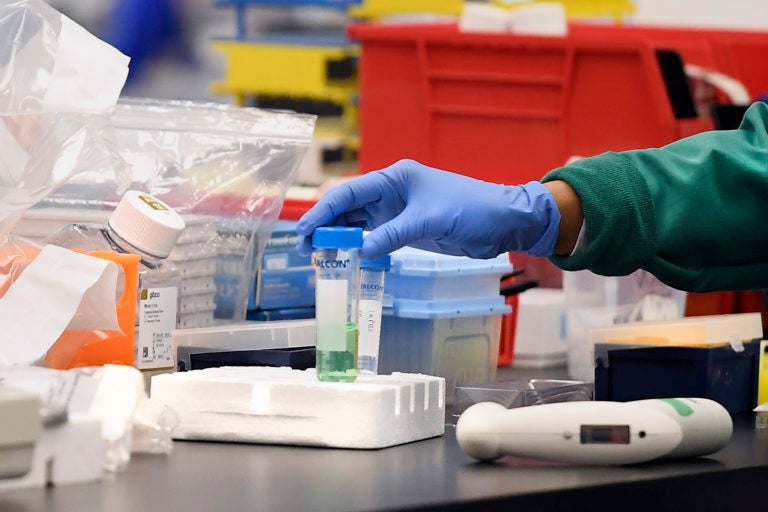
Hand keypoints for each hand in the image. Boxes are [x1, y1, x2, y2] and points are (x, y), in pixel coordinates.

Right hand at [296, 159, 560, 259]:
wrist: (502, 221)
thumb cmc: (471, 209)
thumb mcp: (431, 220)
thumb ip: (395, 234)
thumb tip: (361, 250)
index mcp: (394, 178)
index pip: (349, 192)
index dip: (324, 211)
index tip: (305, 231)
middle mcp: (391, 192)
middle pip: (348, 207)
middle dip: (325, 226)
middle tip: (306, 250)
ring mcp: (397, 211)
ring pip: (358, 223)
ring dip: (339, 238)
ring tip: (319, 257)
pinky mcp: (405, 229)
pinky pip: (374, 237)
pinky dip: (359, 246)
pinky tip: (346, 258)